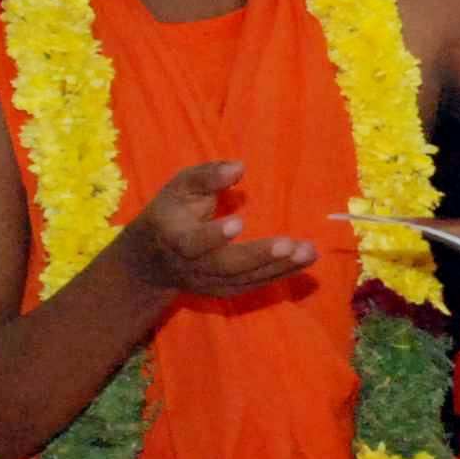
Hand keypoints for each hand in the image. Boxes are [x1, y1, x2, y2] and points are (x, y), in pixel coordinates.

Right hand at [123, 160, 317, 300]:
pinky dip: (281, 274)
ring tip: (308, 252)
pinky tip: (304, 260)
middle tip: (290, 245)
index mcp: (174, 238)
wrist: (151, 262)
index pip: (193, 242)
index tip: (239, 221)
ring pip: (245, 279)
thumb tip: (239, 167)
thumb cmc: (170, 213)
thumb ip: (206, 176)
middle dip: (258, 256)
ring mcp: (209, 283)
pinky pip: (255, 284)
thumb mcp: (179, 187)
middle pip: (226, 266)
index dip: (214, 236)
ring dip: (279, 267)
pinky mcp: (226, 291)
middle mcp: (192, 266)